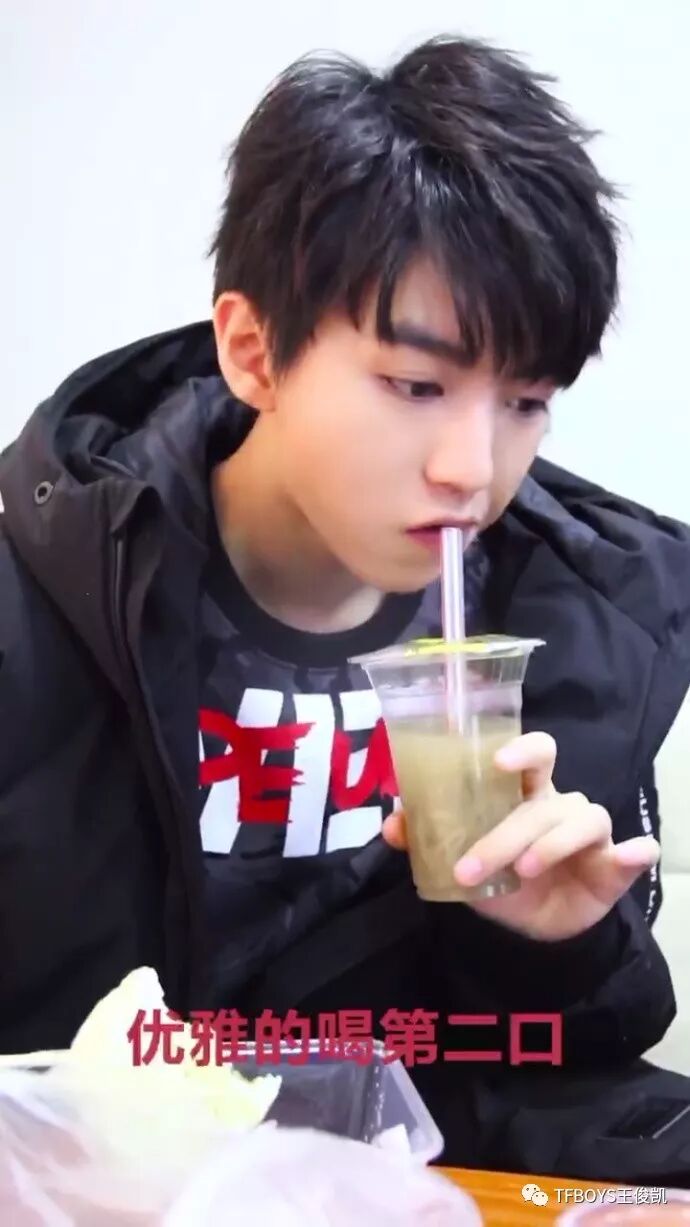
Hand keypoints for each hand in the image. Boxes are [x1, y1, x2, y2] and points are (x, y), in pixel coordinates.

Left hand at [382, 732, 658, 941]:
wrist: (531, 930)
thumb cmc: (499, 877)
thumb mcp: (459, 860)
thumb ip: (424, 837)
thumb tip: (392, 824)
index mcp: (524, 795)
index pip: (533, 754)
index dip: (521, 749)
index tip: (496, 761)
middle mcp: (558, 806)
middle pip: (549, 793)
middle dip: (513, 826)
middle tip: (477, 862)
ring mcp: (589, 836)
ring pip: (581, 820)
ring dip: (552, 844)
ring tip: (522, 872)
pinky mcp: (612, 867)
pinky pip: (629, 854)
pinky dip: (633, 853)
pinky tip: (631, 855)